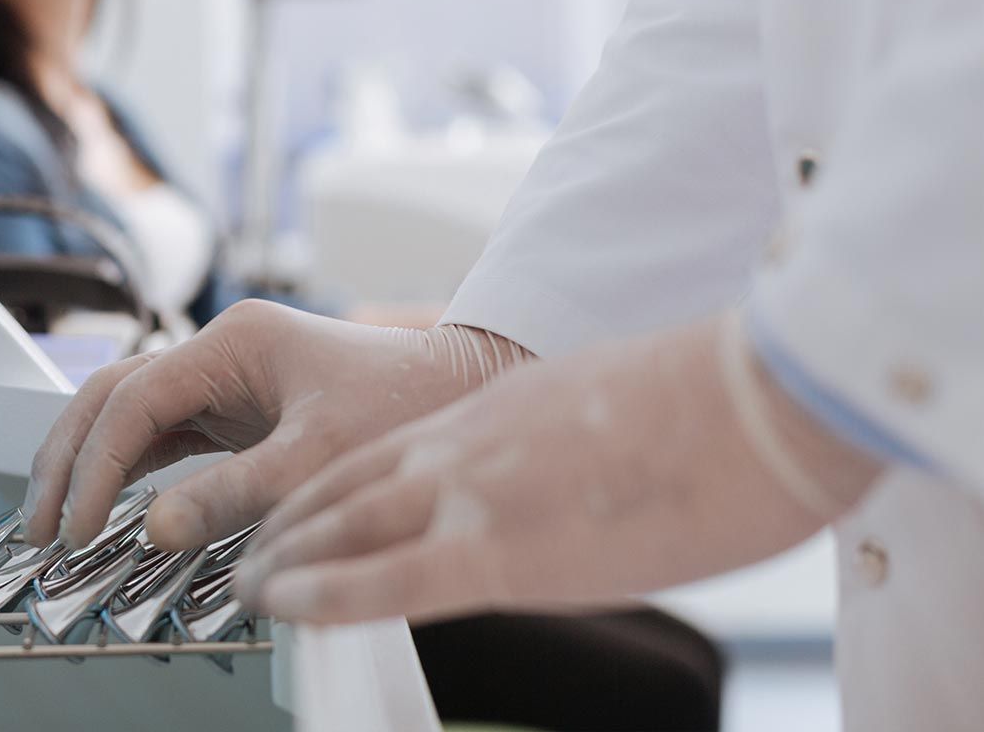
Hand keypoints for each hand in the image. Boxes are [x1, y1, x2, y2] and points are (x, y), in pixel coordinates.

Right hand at [22, 299, 532, 550]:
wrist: (459, 390)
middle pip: (112, 397)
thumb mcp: (318, 453)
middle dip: (69, 459)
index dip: (95, 465)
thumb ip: (235, 492)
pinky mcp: (233, 410)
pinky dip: (127, 472)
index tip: (79, 525)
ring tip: (57, 522)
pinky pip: (160, 437)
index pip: (133, 399)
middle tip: (41, 525)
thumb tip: (153, 528)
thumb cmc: (404, 404)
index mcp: (234, 342)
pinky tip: (107, 508)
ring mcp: (222, 380)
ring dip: (88, 464)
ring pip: (127, 415)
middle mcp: (219, 353)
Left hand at [236, 313, 883, 624]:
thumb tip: (551, 480)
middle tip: (242, 554)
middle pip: (344, 485)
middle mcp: (463, 445)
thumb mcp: (601, 414)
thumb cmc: (709, 408)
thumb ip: (551, 448)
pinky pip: (385, 576)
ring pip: (344, 523)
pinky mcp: (501, 548)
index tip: (292, 517)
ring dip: (286, 556)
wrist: (758, 395)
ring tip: (244, 584)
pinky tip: (280, 603)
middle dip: (288, 524)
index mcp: (490, 415)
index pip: (379, 455)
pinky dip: (322, 591)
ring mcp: (474, 492)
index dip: (325, 490)